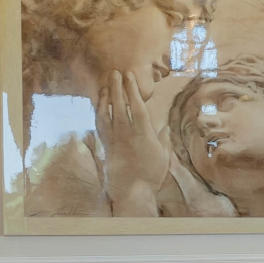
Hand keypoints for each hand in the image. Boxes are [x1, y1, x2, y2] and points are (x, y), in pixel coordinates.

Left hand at [94, 67, 172, 216]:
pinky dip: (99, 111)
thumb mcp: (163, 155)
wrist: (131, 190)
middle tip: (115, 72)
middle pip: (119, 104)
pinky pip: (100, 123)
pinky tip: (99, 104)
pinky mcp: (106, 144)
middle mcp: (126, 132)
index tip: (130, 76)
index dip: (132, 89)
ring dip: (106, 96)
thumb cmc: (151, 173)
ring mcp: (114, 137)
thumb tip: (164, 126)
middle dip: (117, 87)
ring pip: (107, 112)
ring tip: (106, 84)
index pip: (136, 105)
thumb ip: (163, 138)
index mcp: (143, 133)